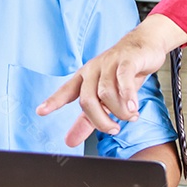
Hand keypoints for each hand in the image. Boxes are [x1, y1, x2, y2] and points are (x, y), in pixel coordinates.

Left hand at [37, 15, 186, 146]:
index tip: (41, 111)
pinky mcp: (127, 60)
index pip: (66, 91)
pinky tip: (133, 107)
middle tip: (114, 129)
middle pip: (87, 100)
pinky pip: (123, 79)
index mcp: (85, 77)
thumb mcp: (105, 96)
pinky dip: (128, 97)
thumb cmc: (123, 72)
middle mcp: (93, 69)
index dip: (53, 101)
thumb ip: (87, 120)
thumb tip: (70, 141)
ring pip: (106, 93)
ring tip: (130, 116)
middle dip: (100, 121)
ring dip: (119, 111)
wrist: (145, 44)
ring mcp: (109, 63)